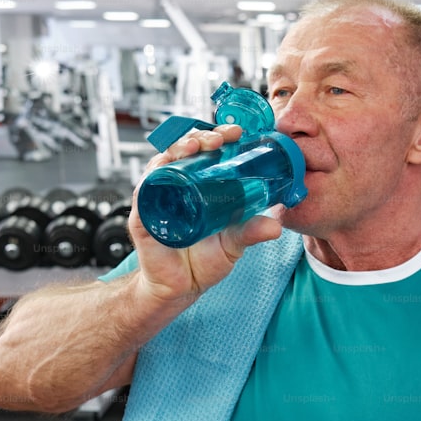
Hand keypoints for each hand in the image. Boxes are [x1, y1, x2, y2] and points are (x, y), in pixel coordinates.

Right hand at [128, 124, 282, 304]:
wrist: (182, 288)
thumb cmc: (205, 261)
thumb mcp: (234, 242)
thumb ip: (252, 231)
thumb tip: (277, 224)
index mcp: (200, 185)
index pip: (207, 151)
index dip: (218, 136)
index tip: (236, 132)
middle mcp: (178, 186)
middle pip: (183, 149)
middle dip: (199, 137)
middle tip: (218, 139)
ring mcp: (159, 199)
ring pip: (162, 162)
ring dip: (176, 149)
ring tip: (194, 147)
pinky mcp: (144, 216)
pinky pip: (143, 191)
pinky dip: (152, 178)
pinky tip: (164, 168)